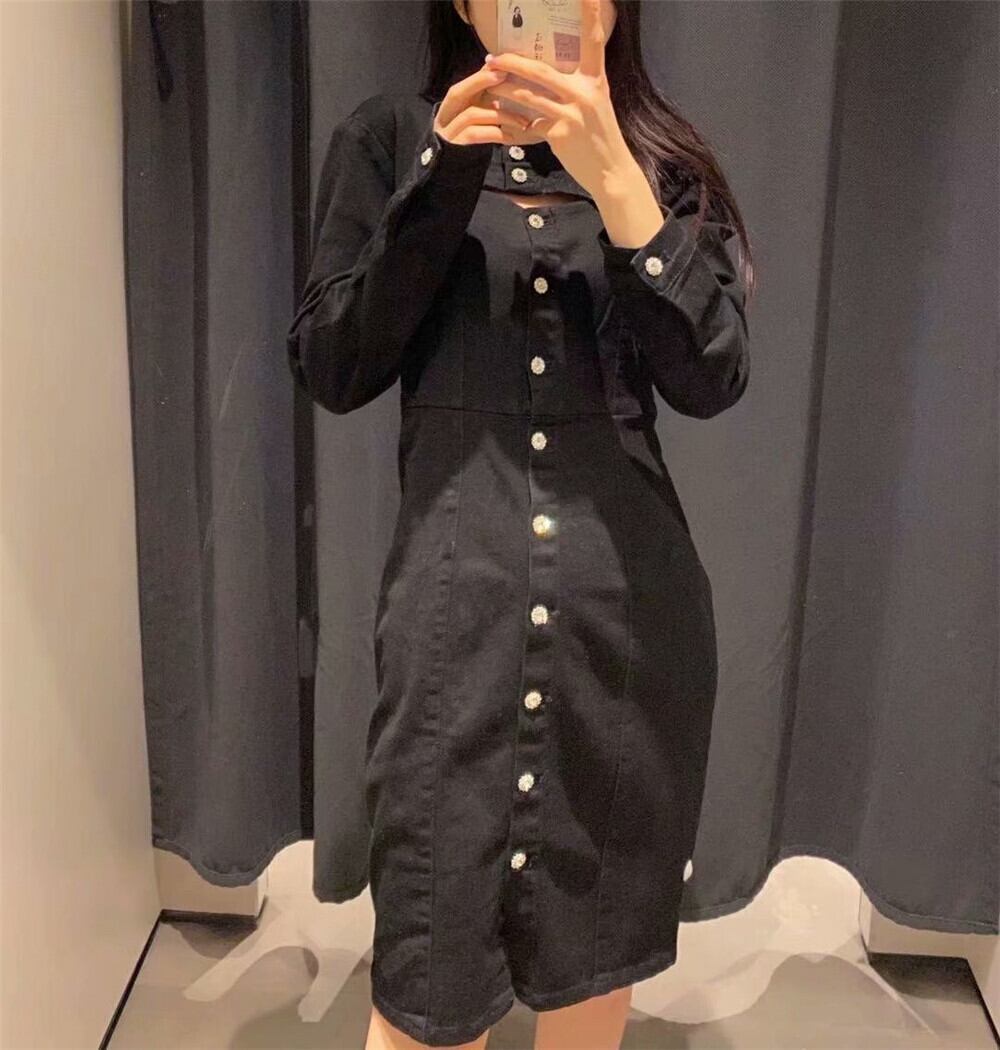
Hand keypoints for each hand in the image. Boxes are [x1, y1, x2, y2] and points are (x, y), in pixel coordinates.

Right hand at [434, 63, 535, 145]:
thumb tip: (502, 77)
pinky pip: (477, 135)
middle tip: (507, 76)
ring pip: (472, 113)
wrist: (453, 176)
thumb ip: (482, 104)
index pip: (463, 85)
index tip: (503, 67)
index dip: (481, 75)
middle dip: (482, 81)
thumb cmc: (469, 146)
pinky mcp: (455, 147)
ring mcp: (447, 132)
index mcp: (449, 108)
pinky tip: (512, 136)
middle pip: (459, 92)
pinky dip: (496, 133)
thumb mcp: (475, 122)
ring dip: (500, 113)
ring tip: (523, 120)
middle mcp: (444, 117)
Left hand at [481, 0, 640, 199]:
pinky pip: (529, 122)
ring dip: (504, 91)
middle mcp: (585, 92)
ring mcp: (572, 113)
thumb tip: (548, 74)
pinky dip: (513, 120)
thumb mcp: (595, 104)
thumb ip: (577, 87)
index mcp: (596, 80)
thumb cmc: (600, 138)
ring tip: (488, 86)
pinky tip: (500, 117)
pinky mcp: (560, 134)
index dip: (589, 13)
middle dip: (511, 63)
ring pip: (528, 96)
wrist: (611, 171)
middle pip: (540, 70)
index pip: (593, 40)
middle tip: (492, 58)